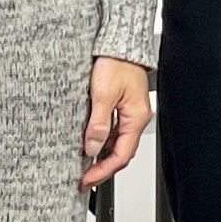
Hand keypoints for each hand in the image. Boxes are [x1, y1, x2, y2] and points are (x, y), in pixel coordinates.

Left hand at [80, 58, 153, 190]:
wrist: (120, 42)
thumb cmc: (116, 62)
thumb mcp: (103, 95)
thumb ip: (98, 124)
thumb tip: (92, 148)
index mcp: (136, 118)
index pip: (121, 156)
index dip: (103, 171)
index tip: (87, 179)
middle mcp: (136, 118)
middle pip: (121, 153)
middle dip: (102, 168)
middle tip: (84, 178)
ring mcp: (130, 112)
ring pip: (117, 143)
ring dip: (102, 156)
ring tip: (84, 165)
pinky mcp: (122, 105)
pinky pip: (114, 130)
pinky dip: (102, 141)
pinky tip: (91, 143)